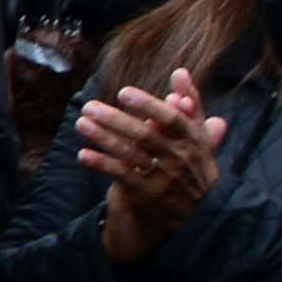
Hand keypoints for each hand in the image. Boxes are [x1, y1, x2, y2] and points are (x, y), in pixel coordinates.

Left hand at [78, 68, 224, 262]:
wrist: (200, 209)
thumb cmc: (195, 162)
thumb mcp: (199, 133)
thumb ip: (190, 103)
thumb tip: (179, 72)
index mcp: (194, 139)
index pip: (172, 119)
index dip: (148, 105)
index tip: (123, 93)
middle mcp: (180, 157)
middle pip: (146, 135)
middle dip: (116, 119)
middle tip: (89, 106)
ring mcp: (164, 177)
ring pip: (131, 154)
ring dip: (104, 138)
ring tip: (81, 123)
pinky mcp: (148, 193)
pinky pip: (122, 176)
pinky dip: (103, 164)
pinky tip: (83, 154)